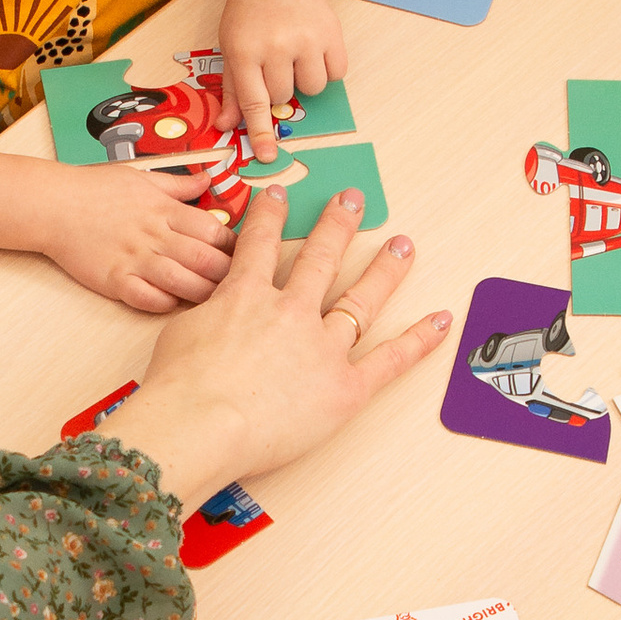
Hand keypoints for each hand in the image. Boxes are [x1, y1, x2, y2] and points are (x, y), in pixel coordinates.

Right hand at [34, 159, 236, 315]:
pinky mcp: (115, 280)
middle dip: (228, 275)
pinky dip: (166, 304)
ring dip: (203, 294)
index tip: (245, 256)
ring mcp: (135, 260)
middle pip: (206, 259)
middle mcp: (155, 235)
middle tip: (241, 286)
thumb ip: (179, 184)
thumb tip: (209, 178)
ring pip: (182, 282)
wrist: (53, 205)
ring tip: (216, 302)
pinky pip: (148, 298)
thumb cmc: (95, 189)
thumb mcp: (143, 177)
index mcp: (166, 209)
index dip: (235, 246)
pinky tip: (175, 304)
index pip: (214, 230)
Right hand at [106, 186, 445, 508]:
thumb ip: (206, 316)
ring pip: (361, 299)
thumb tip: (214, 313)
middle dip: (338, 226)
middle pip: (321, 258)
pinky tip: (441, 320)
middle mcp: (291, 312)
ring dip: (385, 269)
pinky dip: (419, 340)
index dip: (270, 216)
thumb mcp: (179, 334)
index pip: (260, 244)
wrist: (199, 424)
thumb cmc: (179, 389)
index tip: (279, 195)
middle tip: (353, 201)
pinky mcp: (345, 387)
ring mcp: (322, 347)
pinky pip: (389, 359)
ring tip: (403, 244)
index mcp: (245, 296)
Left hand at [220, 0, 349, 162]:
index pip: (253, 101)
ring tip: (295, 53)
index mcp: (244, 50)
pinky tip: (314, 47)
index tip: (268, 155)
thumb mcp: (230, 45)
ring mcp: (306, 39)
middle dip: (280, 87)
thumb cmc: (251, 13)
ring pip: (312, 89)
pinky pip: (336, 74)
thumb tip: (228, 124)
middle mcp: (275, 45)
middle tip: (274, 62)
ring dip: (305, 79)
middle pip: (283, 96)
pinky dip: (327, 68)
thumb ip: (233, 87)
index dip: (260, 131)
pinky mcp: (332, 34)